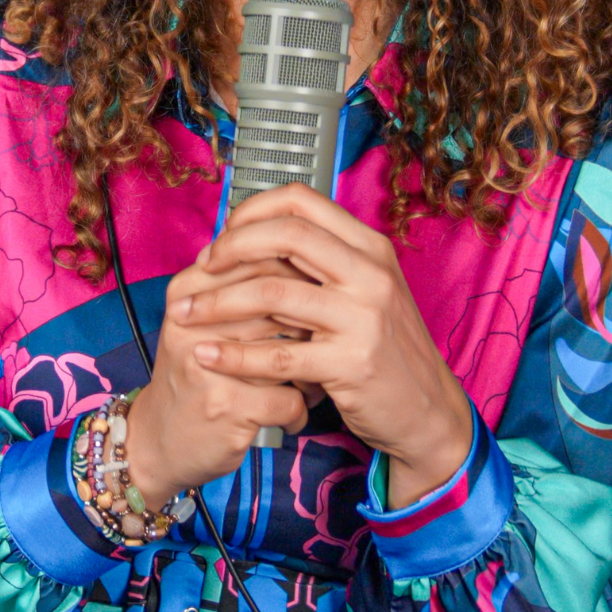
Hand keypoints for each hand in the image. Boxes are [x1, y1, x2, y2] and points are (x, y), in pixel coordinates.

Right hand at [124, 252, 312, 509]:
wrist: (158, 437)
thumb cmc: (197, 369)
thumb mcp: (205, 318)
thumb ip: (242, 282)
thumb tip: (304, 255)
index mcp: (187, 291)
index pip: (259, 262)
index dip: (299, 281)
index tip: (311, 302)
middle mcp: (192, 323)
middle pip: (280, 306)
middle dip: (310, 326)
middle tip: (320, 342)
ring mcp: (208, 366)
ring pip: (292, 351)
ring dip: (311, 369)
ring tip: (309, 378)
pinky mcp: (227, 407)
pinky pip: (291, 398)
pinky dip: (300, 410)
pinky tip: (291, 414)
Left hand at [169, 184, 473, 508]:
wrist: (427, 411)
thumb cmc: (384, 347)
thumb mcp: (366, 290)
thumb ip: (322, 262)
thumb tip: (252, 237)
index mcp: (370, 247)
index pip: (301, 201)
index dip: (253, 211)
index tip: (224, 234)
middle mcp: (371, 274)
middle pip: (286, 235)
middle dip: (231, 247)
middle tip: (202, 268)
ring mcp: (363, 318)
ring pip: (272, 294)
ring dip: (217, 302)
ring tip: (185, 313)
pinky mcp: (350, 364)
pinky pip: (276, 354)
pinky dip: (233, 355)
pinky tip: (206, 355)